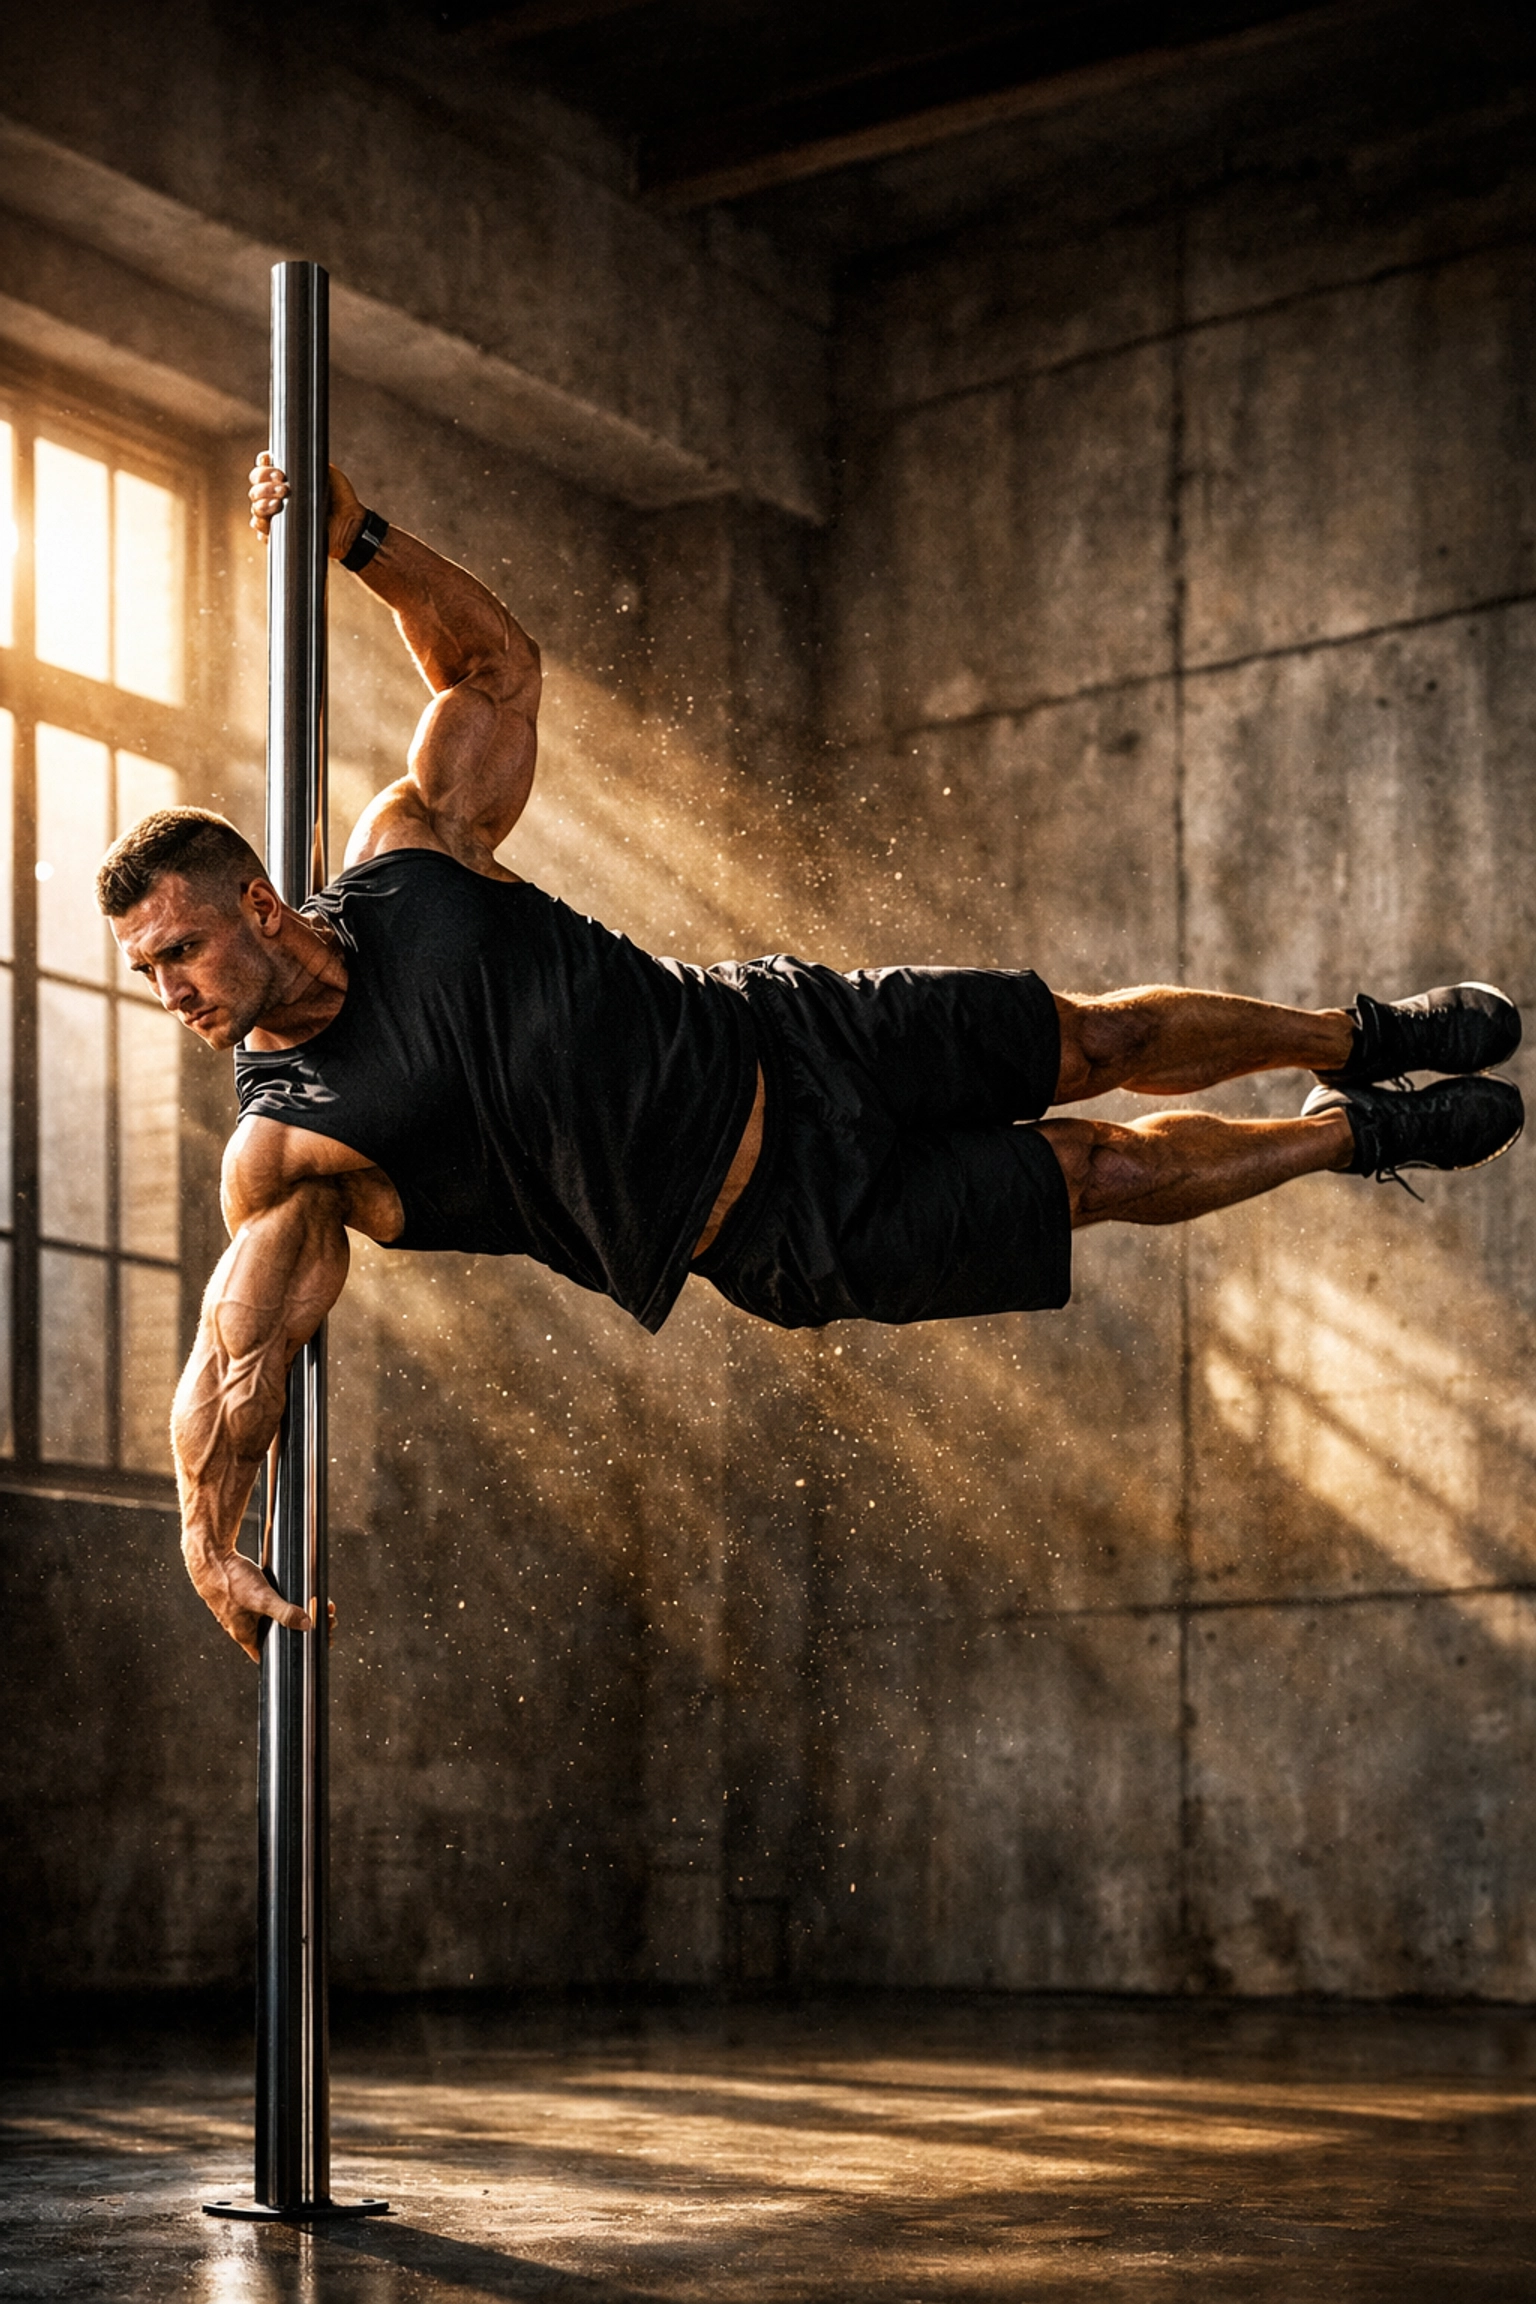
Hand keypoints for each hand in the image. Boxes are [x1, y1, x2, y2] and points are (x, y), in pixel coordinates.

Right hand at [184, 1535, 312, 1662]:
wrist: (211, 1557)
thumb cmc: (228, 1581)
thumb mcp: (261, 1598)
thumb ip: (283, 1612)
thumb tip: (305, 1624)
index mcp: (245, 1634)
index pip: (269, 1654)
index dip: (289, 1652)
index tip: (310, 1645)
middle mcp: (244, 1625)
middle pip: (276, 1633)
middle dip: (300, 1628)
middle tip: (322, 1619)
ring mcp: (244, 1610)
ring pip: (273, 1617)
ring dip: (294, 1612)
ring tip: (314, 1604)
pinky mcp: (246, 1594)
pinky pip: (267, 1602)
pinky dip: (282, 1600)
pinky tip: (292, 1592)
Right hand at [248, 451, 368, 562]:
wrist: (351, 526)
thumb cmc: (341, 499)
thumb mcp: (328, 473)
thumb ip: (311, 461)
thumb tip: (297, 452)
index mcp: (285, 479)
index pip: (262, 469)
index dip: (264, 468)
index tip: (279, 472)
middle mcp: (276, 496)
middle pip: (255, 488)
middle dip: (264, 486)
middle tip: (283, 489)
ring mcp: (276, 516)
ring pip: (255, 508)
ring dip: (262, 504)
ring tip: (279, 504)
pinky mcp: (280, 535)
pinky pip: (261, 531)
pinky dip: (262, 526)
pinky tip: (270, 523)